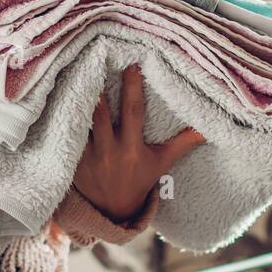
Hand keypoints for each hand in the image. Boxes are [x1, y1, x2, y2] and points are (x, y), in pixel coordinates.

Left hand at [72, 63, 206, 221]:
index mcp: (132, 149)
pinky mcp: (72, 162)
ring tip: (78, 74)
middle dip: (98, 88)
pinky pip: (68, 135)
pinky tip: (63, 97)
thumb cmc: (139, 180)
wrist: (112, 211)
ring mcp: (88, 157)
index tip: (132, 66)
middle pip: (101, 113)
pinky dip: (66, 117)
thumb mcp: (162, 163)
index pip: (132, 112)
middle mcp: (110, 152)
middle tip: (95, 61)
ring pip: (82, 122)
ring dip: (80, 99)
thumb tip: (208, 128)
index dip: (132, 88)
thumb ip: (183, 144)